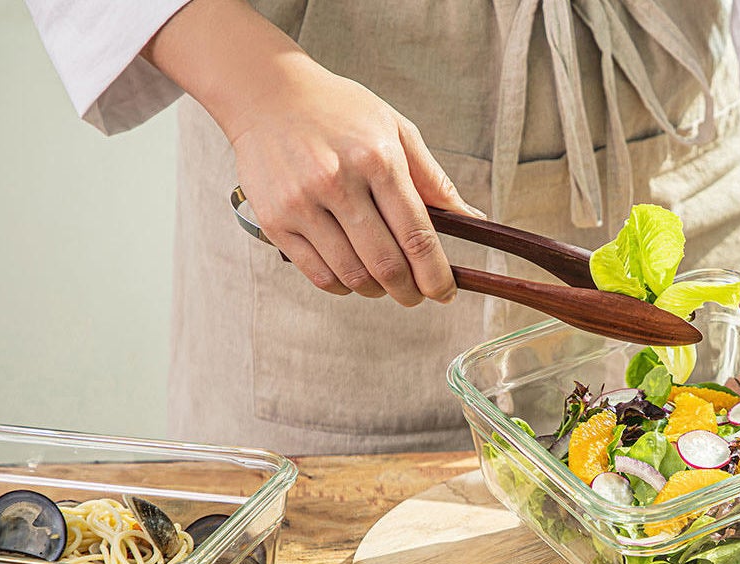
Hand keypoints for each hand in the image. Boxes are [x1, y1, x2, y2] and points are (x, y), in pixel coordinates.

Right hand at [144, 0, 482, 305]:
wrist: (266, 93)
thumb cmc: (339, 111)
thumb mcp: (395, 129)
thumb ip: (432, 178)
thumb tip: (473, 218)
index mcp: (378, 160)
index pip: (416, 235)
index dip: (436, 274)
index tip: (445, 292)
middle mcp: (338, 182)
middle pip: (386, 264)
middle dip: (410, 291)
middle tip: (416, 295)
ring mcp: (302, 204)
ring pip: (352, 276)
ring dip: (376, 291)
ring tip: (384, 283)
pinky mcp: (275, 221)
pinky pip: (318, 275)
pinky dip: (342, 286)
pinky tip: (352, 276)